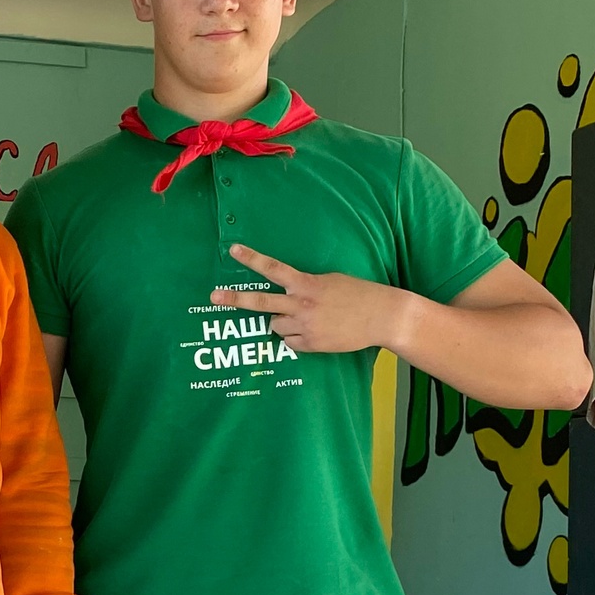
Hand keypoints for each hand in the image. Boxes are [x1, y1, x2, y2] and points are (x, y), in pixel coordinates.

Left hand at [213, 248, 397, 352]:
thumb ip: (305, 285)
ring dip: (282, 322)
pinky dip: (296, 337)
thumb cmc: (357, 293)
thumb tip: (287, 294)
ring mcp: (304, 326)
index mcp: (306, 283)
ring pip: (275, 326)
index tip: (233, 250)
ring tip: (307, 318)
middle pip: (260, 303)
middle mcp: (301, 304)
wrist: (381, 316)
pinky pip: (290, 342)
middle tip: (213, 298)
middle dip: (234, 300)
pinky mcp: (311, 344)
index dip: (252, 259)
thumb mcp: (329, 280)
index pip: (273, 269)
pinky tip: (316, 331)